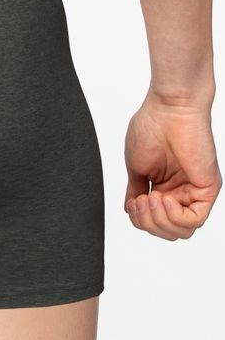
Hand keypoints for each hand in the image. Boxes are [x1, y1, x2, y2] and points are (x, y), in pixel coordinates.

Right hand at [124, 90, 220, 239]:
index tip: (132, 203)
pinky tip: (164, 199)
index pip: (155, 221)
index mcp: (164, 185)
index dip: (141, 220)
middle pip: (168, 231)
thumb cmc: (152, 126)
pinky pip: (195, 219)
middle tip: (140, 202)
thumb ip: (136, 190)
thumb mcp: (136, 166)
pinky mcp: (207, 189)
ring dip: (160, 220)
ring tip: (151, 198)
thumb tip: (131, 209)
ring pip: (182, 230)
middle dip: (148, 222)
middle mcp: (180, 190)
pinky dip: (175, 216)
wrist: (169, 108)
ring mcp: (194, 191)